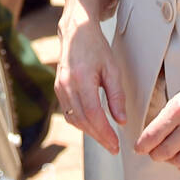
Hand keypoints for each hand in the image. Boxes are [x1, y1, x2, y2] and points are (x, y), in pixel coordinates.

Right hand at [55, 0, 125, 154]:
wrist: (75, 32)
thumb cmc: (96, 47)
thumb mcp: (112, 68)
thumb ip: (116, 95)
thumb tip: (120, 120)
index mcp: (82, 79)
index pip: (93, 114)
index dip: (104, 132)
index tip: (115, 144)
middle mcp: (67, 86)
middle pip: (83, 120)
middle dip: (99, 136)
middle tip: (113, 147)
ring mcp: (60, 88)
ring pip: (74, 119)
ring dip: (90, 132)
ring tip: (106, 139)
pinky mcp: (58, 89)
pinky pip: (69, 113)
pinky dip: (81, 122)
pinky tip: (93, 126)